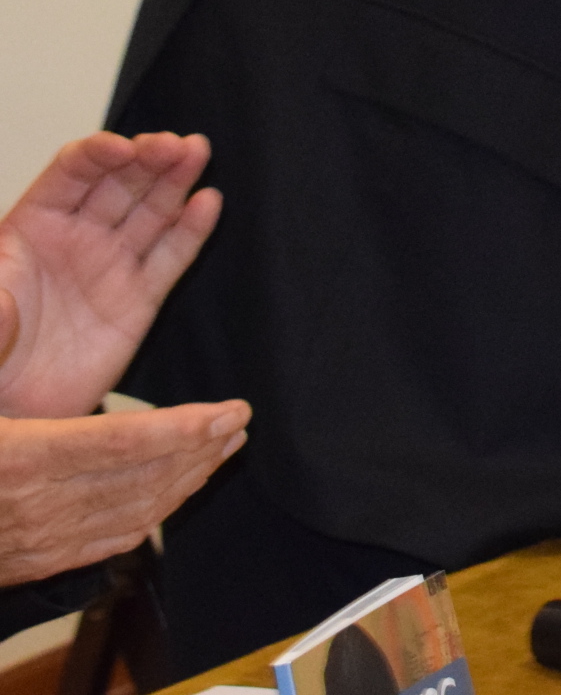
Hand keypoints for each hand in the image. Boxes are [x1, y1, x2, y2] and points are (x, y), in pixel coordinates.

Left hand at [0, 133, 222, 419]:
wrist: (7, 409)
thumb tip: (3, 299)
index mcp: (31, 226)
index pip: (71, 173)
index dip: (97, 154)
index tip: (119, 149)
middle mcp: (76, 238)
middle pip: (119, 182)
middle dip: (149, 157)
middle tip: (175, 145)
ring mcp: (110, 267)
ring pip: (151, 211)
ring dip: (176, 180)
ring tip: (196, 153)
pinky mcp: (138, 301)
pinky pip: (170, 258)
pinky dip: (191, 230)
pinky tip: (206, 203)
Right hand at [0, 400, 249, 587]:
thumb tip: (11, 300)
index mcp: (24, 458)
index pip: (122, 442)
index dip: (183, 429)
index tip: (229, 413)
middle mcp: (39, 504)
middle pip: (143, 477)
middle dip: (201, 448)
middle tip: (237, 422)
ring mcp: (42, 539)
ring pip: (137, 511)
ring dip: (188, 479)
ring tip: (221, 449)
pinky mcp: (40, 561)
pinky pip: (114, 541)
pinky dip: (155, 514)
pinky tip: (177, 494)